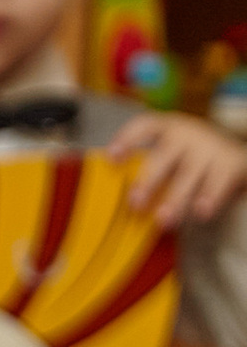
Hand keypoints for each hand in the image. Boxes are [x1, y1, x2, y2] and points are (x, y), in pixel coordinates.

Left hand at [110, 107, 246, 226]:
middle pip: (164, 156)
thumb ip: (148, 170)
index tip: (112, 158)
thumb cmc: (190, 159)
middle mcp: (188, 134)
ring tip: (163, 220)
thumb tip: (117, 201)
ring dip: (175, 198)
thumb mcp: (170, 155)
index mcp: (168, 128)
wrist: (234, 156)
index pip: (145, 126)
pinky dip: (210, 196)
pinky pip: (218, 182)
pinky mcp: (231, 163)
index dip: (127, 139)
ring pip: (189, 174)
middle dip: (149, 180)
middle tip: (135, 203)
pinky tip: (201, 212)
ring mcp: (210, 148)